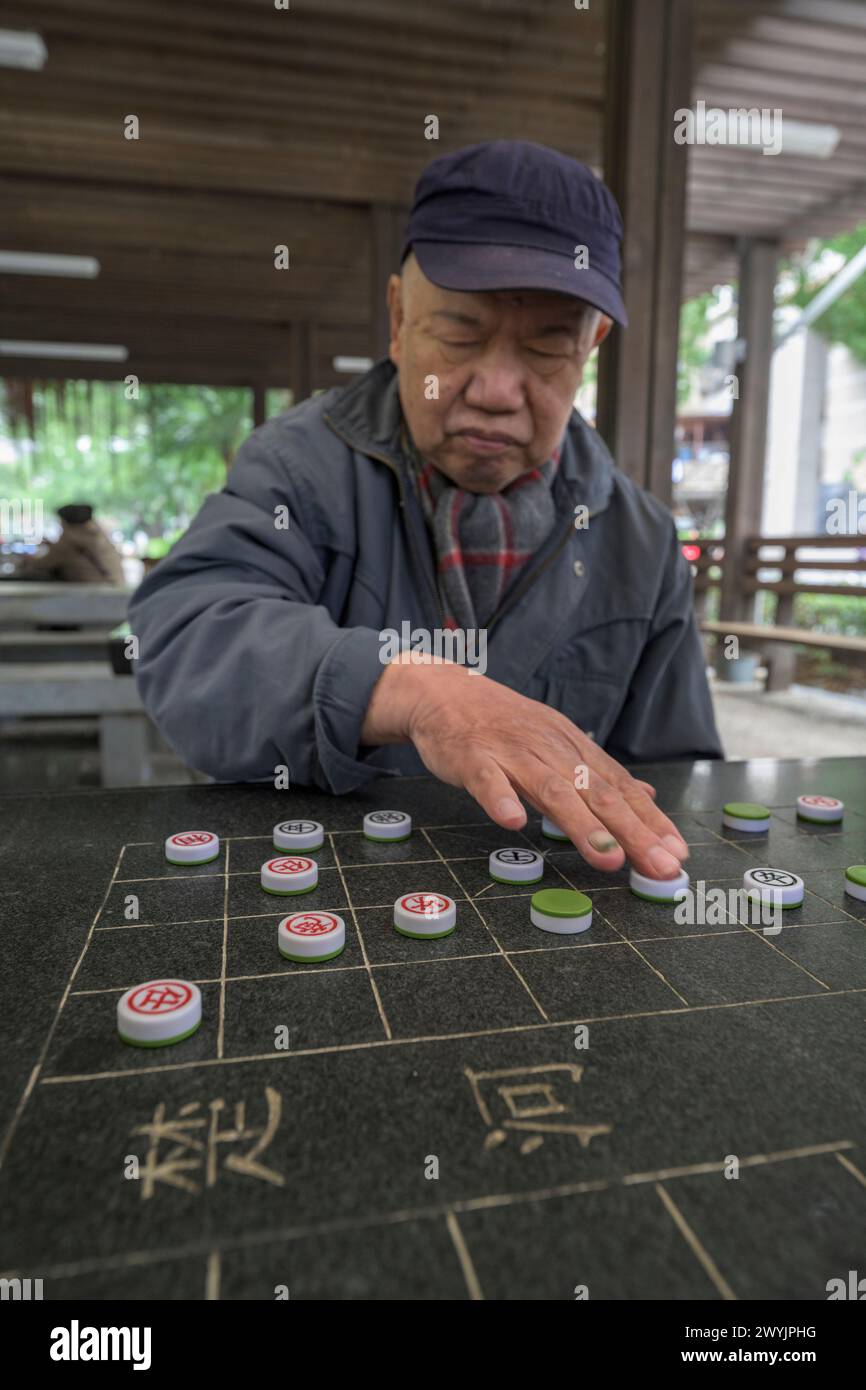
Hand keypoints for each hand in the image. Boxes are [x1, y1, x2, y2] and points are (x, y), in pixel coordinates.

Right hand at [361, 656, 688, 877]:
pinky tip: (512, 822)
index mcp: (573, 748)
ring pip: (551, 789)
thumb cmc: (502, 725)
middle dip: (633, 831)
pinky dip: (500, 798)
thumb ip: (599, 775)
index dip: (651, 822)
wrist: (443, 691)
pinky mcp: (472, 757)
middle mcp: (551, 749)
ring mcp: (511, 752)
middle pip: (597, 792)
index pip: (620, 788)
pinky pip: (487, 780)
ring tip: (607, 857)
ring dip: (581, 823)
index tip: (677, 854)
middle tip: (660, 866)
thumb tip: (648, 797)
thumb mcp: (558, 743)